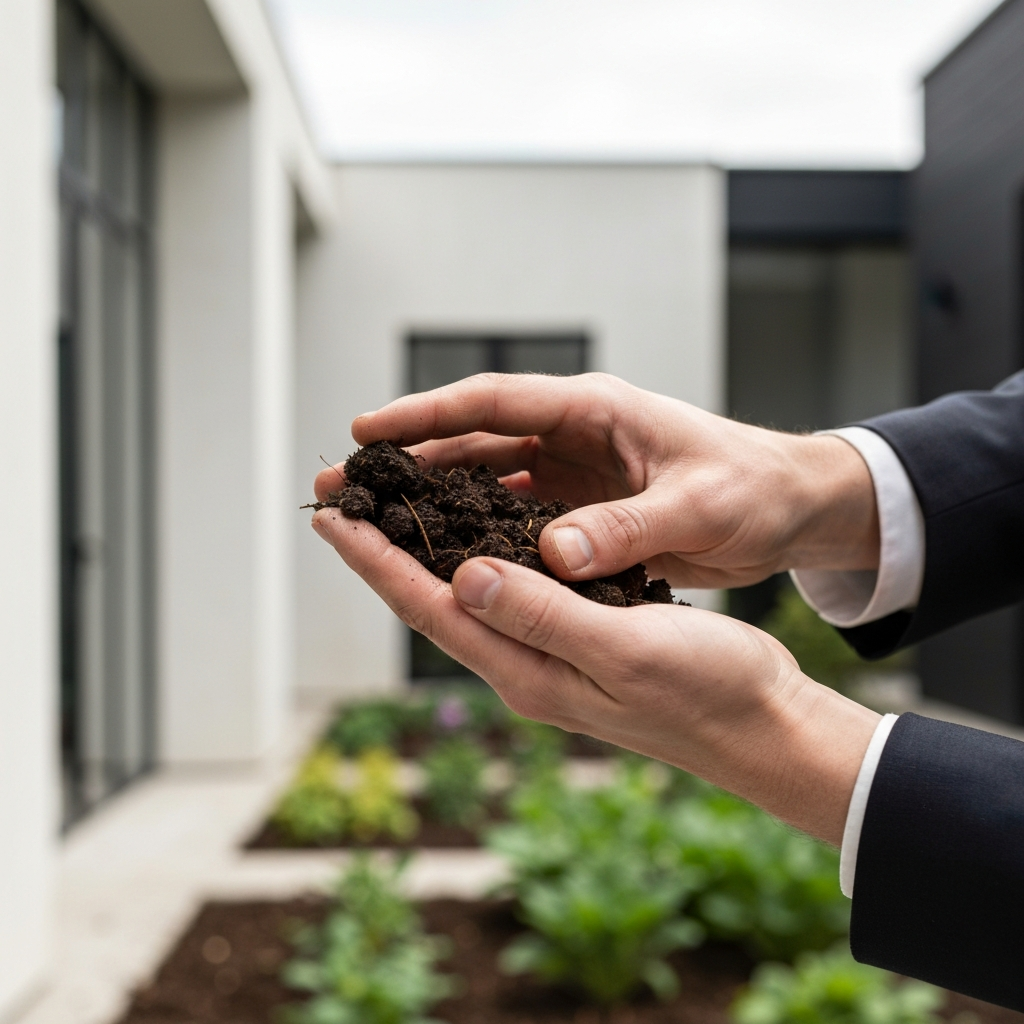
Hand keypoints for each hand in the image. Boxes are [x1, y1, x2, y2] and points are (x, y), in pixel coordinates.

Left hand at [310, 506, 879, 845]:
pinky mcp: (577, 642)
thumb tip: (463, 579)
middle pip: (433, 604)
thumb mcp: (622, 647)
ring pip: (468, 598)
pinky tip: (481, 535)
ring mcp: (550, 658)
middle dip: (384, 554)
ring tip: (396, 511)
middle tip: (348, 504)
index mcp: (526, 671)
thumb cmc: (706, 690)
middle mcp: (525, 667)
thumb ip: (543, 615)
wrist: (759, 725)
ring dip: (425, 555)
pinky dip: (482, 558)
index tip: (334, 519)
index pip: (430, 609)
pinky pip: (511, 595)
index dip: (377, 562)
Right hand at [321, 372, 879, 588]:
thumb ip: (626, 528)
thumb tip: (553, 554)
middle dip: (407, 459)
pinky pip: (516, 512)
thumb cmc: (754, 489)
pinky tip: (445, 550)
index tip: (366, 429)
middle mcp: (575, 434)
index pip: (493, 403)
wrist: (791, 507)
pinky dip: (478, 526)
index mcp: (594, 410)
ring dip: (432, 496)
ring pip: (486, 477)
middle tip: (344, 483)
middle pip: (473, 439)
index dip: (426, 414)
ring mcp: (575, 470)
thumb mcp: (697, 506)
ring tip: (375, 518)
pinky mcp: (584, 505)